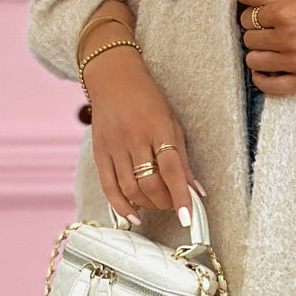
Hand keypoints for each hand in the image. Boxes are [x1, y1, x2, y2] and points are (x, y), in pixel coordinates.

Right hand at [81, 44, 201, 227]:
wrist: (113, 78)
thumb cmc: (148, 100)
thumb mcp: (172, 123)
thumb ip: (183, 159)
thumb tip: (197, 191)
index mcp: (158, 128)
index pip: (172, 170)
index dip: (181, 196)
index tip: (188, 217)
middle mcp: (135, 138)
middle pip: (150, 184)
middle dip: (165, 202)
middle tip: (174, 204)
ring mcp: (114, 146)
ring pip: (131, 189)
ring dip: (148, 205)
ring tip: (157, 204)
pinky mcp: (98, 152)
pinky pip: (109, 187)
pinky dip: (121, 206)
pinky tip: (133, 216)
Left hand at [238, 0, 295, 94]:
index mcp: (286, 13)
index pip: (246, 18)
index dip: (254, 18)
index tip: (264, 19)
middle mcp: (288, 38)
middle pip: (249, 40)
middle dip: (257, 36)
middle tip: (273, 33)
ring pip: (253, 62)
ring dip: (259, 56)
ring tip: (274, 50)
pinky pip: (269, 86)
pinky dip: (262, 79)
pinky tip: (268, 71)